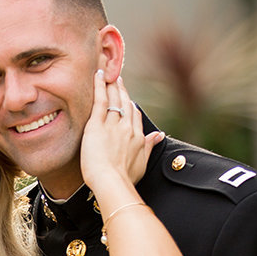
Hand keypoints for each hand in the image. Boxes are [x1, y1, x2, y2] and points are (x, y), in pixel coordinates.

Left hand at [79, 71, 160, 190]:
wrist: (112, 182)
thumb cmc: (124, 178)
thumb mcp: (142, 163)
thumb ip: (149, 147)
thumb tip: (159, 135)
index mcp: (138, 137)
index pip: (135, 116)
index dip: (131, 106)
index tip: (127, 99)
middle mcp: (127, 127)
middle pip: (126, 104)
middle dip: (122, 90)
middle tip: (118, 79)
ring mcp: (113, 125)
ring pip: (114, 99)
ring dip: (112, 85)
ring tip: (108, 73)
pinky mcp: (97, 125)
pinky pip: (100, 100)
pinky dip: (100, 86)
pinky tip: (98, 75)